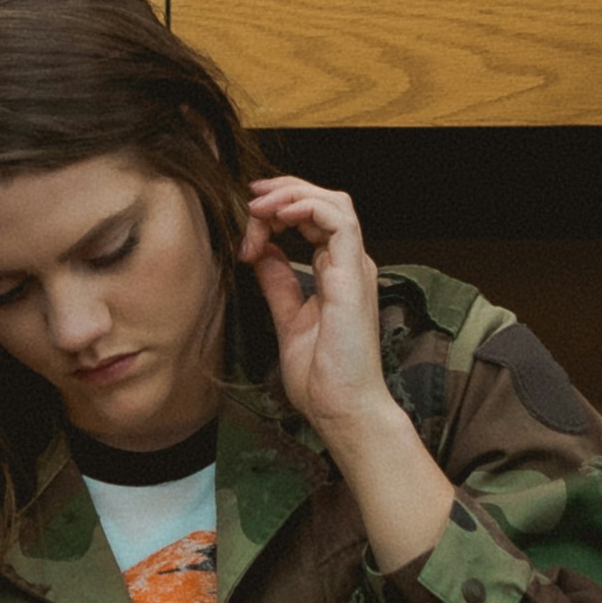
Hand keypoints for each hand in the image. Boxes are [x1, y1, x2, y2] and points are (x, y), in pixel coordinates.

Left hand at [246, 176, 459, 574]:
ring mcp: (355, 267)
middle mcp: (350, 264)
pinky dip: (305, 206)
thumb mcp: (289, 319)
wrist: (342, 410)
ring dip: (291, 194)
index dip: (279, 208)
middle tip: (249, 201)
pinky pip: (337, 220)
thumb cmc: (323, 379)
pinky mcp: (352, 276)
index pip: (314, 217)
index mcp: (338, 272)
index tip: (246, 225)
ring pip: (334, 200)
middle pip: (324, 200)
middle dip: (283, 192)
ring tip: (258, 206)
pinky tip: (277, 215)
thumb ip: (278, 284)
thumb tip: (262, 253)